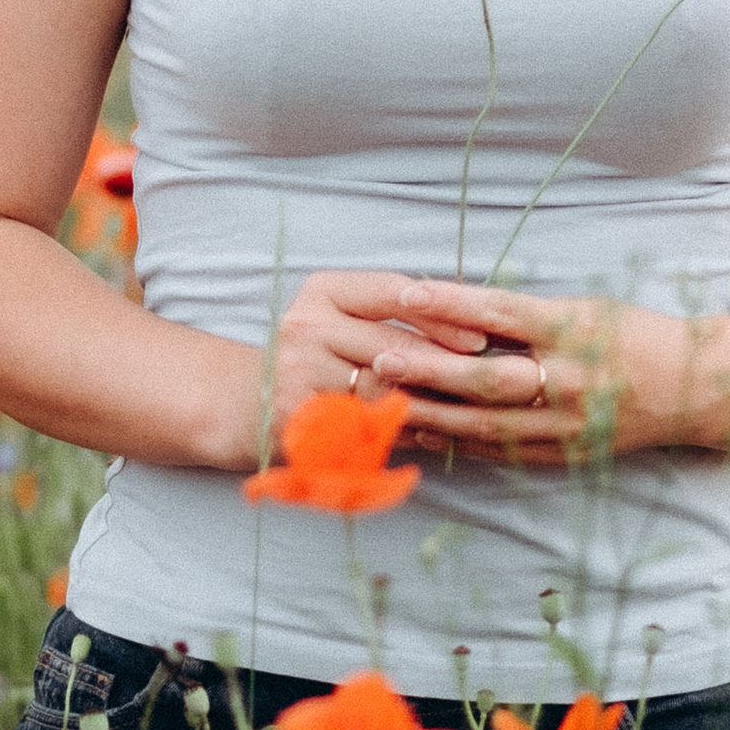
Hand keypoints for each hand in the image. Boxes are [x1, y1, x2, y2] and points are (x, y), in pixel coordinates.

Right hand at [261, 268, 494, 458]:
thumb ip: (394, 320)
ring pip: (383, 391)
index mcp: (324, 290)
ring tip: (467, 414)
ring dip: (430, 406)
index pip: (393, 293)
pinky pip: (362, 426)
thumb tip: (473, 334)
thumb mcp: (341, 320)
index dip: (441, 317)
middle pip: (393, 346)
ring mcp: (298, 371)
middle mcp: (307, 324)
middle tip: (488, 385)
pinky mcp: (296, 415)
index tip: (480, 339)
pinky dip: (399, 433)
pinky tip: (426, 438)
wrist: (242, 401)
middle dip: (445, 368)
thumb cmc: (313, 358)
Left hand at [360, 278, 651, 464]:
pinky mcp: (567, 453)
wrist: (693, 388)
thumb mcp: (584, 308)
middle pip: (489, 379)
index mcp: (576, 330)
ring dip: (433, 415)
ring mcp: (569, 424)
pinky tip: (424, 435)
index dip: (452, 303)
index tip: (407, 293)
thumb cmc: (632, 333)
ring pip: (489, 424)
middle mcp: (572, 380)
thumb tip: (454, 305)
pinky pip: (504, 450)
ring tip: (386, 404)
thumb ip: (524, 314)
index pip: (503, 312)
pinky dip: (460, 443)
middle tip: (380, 360)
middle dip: (430, 372)